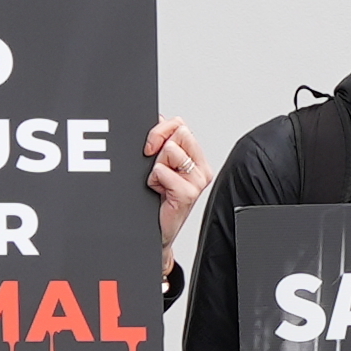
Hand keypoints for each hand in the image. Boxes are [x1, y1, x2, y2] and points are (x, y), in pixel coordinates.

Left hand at [141, 118, 216, 240]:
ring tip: (159, 182)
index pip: (180, 125)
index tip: (150, 146)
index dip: (161, 131)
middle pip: (179, 132)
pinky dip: (154, 180)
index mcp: (196, 158)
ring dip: (156, 166)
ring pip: (170, 150)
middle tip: (156, 167)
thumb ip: (163, 141)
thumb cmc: (158, 201)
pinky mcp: (188, 193)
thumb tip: (159, 118)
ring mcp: (197, 181)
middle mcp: (200, 168)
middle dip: (160, 146)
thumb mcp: (160, 165)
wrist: (159, 231)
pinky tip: (159, 192)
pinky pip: (163, 171)